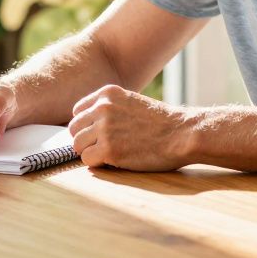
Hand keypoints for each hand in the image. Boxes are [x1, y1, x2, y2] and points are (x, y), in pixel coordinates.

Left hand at [68, 85, 194, 170]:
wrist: (183, 133)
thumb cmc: (161, 122)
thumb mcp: (132, 102)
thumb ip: (110, 108)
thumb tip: (87, 125)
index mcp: (107, 93)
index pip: (77, 111)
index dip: (86, 126)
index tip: (100, 134)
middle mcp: (102, 107)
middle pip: (73, 129)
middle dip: (86, 140)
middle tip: (104, 147)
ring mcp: (104, 128)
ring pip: (76, 145)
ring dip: (90, 152)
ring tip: (110, 154)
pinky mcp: (108, 149)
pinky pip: (86, 160)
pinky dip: (98, 164)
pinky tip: (115, 160)